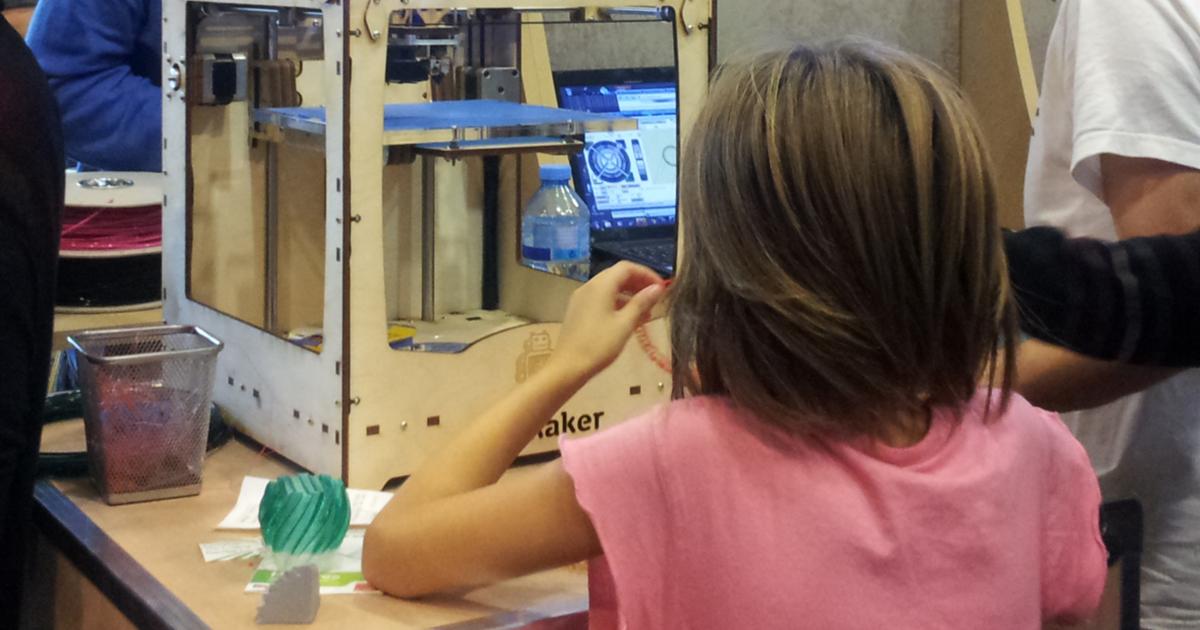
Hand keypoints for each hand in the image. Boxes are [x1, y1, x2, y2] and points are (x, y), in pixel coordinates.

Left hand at [551, 262, 665, 380]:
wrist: (567, 367)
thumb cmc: (599, 345)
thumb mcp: (625, 324)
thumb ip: (642, 303)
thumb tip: (657, 288)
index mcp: (601, 286)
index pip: (627, 268)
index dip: (646, 274)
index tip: (661, 288)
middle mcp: (589, 286)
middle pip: (617, 276)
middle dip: (638, 284)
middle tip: (655, 299)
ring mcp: (581, 298)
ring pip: (609, 288)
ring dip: (628, 295)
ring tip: (645, 313)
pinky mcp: (578, 311)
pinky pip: (601, 299)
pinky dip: (617, 303)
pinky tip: (627, 320)